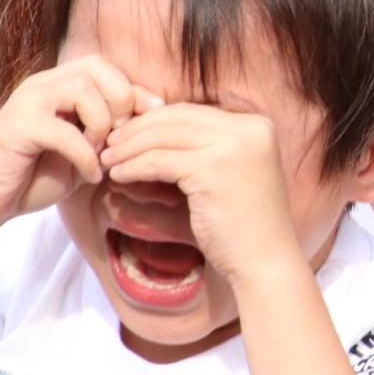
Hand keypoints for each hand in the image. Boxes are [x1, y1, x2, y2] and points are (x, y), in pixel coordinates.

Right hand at [0, 55, 149, 234]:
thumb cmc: (35, 176)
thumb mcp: (84, 150)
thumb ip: (111, 129)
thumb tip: (152, 111)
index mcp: (59, 85)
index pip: (106, 67)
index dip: (135, 91)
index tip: (153, 120)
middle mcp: (43, 85)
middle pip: (97, 67)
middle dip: (121, 102)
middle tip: (120, 139)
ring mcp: (28, 102)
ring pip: (82, 90)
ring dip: (102, 125)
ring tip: (101, 155)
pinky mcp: (17, 127)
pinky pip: (64, 131)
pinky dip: (85, 155)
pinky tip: (90, 176)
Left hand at [100, 103, 301, 286]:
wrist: (266, 262)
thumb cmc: (244, 225)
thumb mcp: (227, 174)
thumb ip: (204, 149)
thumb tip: (155, 130)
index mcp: (256, 126)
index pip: (194, 111)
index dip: (156, 120)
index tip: (128, 134)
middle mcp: (249, 128)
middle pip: (178, 117)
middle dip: (138, 128)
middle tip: (110, 142)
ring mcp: (233, 146)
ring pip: (164, 135)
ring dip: (129, 147)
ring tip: (107, 159)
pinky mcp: (212, 169)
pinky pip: (159, 161)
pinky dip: (134, 166)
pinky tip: (119, 175)